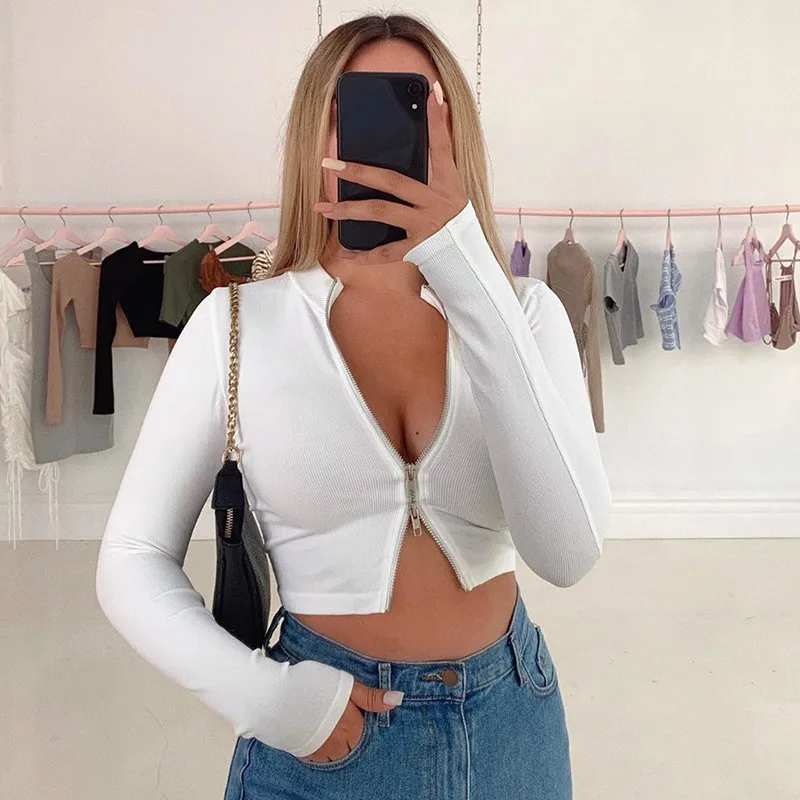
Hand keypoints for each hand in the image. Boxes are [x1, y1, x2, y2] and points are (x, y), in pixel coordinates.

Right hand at [297, 679, 402, 762]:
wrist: (280, 699)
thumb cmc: (317, 687)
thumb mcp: (349, 686)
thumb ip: (372, 697)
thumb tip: (398, 699)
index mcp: (354, 729)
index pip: (363, 732)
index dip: (356, 720)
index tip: (348, 712)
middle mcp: (340, 746)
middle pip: (349, 745)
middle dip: (345, 735)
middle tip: (334, 717)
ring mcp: (321, 753)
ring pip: (334, 754)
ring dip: (332, 743)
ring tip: (323, 725)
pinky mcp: (304, 754)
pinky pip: (316, 757)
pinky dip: (317, 747)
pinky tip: (311, 732)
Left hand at [313, 79, 468, 266]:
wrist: (467, 258)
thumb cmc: (456, 220)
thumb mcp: (453, 188)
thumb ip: (440, 160)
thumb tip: (437, 112)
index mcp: (447, 184)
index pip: (442, 147)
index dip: (437, 121)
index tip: (431, 93)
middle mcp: (435, 203)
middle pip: (393, 181)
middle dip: (359, 171)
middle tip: (330, 164)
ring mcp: (425, 226)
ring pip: (381, 213)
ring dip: (349, 210)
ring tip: (324, 208)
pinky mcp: (417, 249)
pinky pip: (385, 252)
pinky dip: (364, 254)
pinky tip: (345, 251)